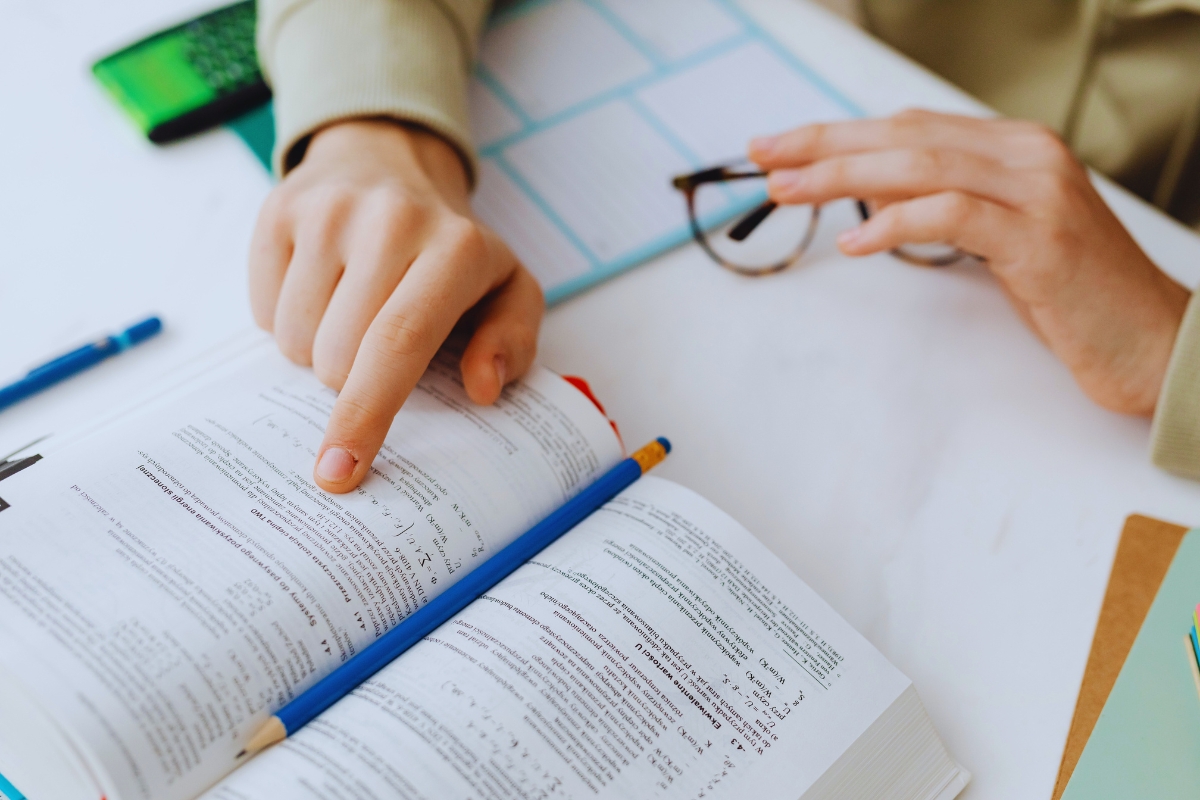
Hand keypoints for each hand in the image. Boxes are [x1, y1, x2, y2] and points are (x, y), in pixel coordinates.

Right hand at [248, 119, 542, 491]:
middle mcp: (391, 221)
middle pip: (337, 355)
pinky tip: (322, 286)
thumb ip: (512, 342)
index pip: (399, 343)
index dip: (366, 415)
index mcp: (456, 249)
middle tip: (377, 347)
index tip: (340, 473)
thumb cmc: (452, 250)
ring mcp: (328, 210)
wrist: (391, 160)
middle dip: (350, 381)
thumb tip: (482, 387)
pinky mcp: (279, 207)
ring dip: (317, 349)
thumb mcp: (508, 290)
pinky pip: (263, 310)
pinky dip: (287, 318)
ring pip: (294, 339)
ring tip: (352, 309)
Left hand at [749, 109, 1189, 416]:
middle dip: (824, 145)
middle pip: (904, 135)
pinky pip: (954, 214)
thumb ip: (947, 203)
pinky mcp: (1040, 238)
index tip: (782, 148)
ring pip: (921, 164)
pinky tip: (855, 242)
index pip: (908, 126)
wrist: (1150, 341)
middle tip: (763, 156)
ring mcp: (1037, 191)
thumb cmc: (1069, 295)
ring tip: (788, 191)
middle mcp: (1026, 154)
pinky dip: (897, 221)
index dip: (839, 134)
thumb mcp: (1000, 236)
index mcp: (1012, 147)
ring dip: (844, 176)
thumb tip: (872, 194)